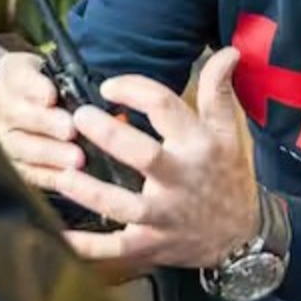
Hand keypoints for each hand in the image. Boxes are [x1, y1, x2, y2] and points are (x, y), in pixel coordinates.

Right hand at [0, 52, 82, 190]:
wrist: (50, 104)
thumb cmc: (58, 85)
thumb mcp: (62, 68)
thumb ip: (66, 76)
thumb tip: (71, 96)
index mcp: (9, 72)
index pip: (16, 76)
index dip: (33, 87)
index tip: (51, 96)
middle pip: (13, 114)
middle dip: (44, 123)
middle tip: (70, 129)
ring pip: (17, 146)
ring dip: (49, 153)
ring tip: (75, 158)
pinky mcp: (7, 163)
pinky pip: (25, 172)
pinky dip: (49, 176)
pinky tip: (69, 177)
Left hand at [57, 47, 261, 268]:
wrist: (240, 238)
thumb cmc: (227, 178)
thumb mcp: (227, 132)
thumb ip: (219, 91)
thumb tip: (228, 51)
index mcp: (197, 145)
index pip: (166, 108)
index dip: (135, 90)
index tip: (109, 86)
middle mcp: (180, 180)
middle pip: (145, 156)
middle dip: (110, 136)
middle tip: (79, 117)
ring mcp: (163, 216)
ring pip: (124, 206)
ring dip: (91, 191)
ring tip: (63, 174)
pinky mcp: (149, 243)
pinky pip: (114, 248)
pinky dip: (86, 247)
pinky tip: (59, 236)